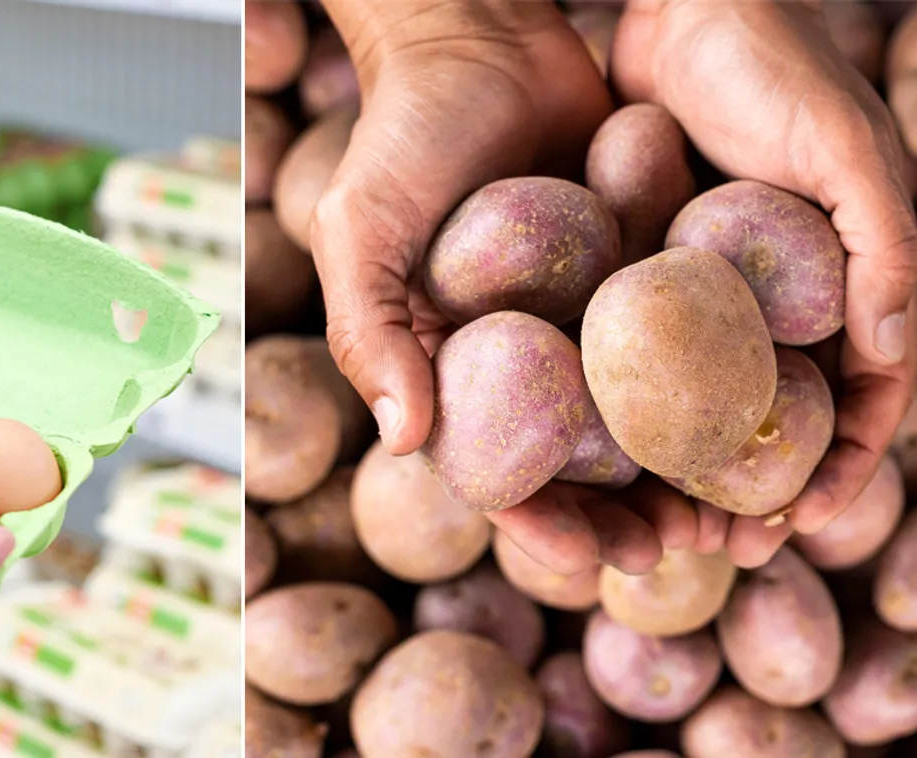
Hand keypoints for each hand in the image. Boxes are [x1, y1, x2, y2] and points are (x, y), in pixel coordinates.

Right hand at [312, 0, 694, 574]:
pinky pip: (673, 331)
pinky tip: (755, 413)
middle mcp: (517, 349)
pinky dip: (709, 377)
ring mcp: (578, 312)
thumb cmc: (403, 135)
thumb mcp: (362, 230)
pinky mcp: (633, 266)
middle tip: (674, 549)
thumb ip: (371, 329)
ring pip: (632, 410)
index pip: (489, 465)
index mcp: (448, 361)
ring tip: (726, 508)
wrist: (479, 37)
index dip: (535, 521)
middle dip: (619, 514)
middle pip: (572, 457)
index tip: (586, 558)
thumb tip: (408, 440)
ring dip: (675, 467)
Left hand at [614, 0, 916, 566]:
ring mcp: (710, 289)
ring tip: (650, 519)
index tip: (795, 525)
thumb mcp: (850, 148)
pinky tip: (594, 450)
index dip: (838, 469)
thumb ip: (887, 243)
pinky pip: (638, 353)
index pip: (860, 399)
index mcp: (851, 280)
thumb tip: (887, 352)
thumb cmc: (780, 66)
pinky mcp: (646, 270)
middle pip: (773, 418)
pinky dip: (627, 405)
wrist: (682, 6)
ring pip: (700, 402)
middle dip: (749, 488)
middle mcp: (782, 297)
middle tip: (710, 543)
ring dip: (682, 465)